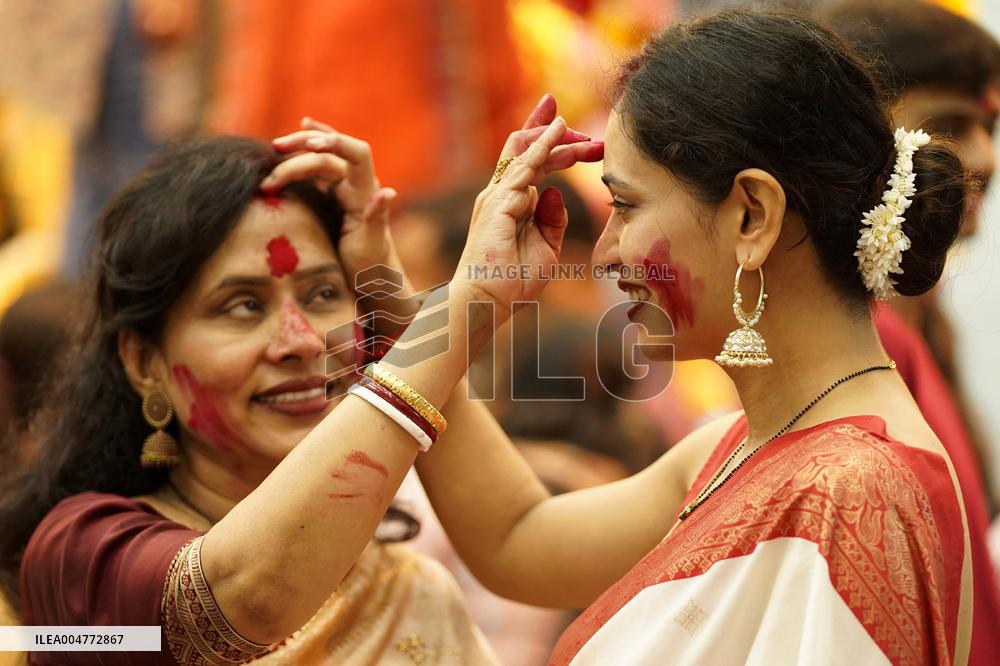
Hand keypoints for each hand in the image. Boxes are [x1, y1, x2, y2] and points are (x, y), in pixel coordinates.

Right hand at [263, 118, 401, 289]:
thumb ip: (377, 218)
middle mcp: (356, 183)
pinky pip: (317, 164)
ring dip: (297, 150)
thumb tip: (388, 192)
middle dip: (302, 149)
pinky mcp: (330, 193)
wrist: (369, 278)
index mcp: (366, 192)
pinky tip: (301, 129)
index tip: (309, 145)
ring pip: (320, 156)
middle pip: (330, 153)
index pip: (357, 153)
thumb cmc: (371, 265)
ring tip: (273, 150)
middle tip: (274, 150)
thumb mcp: (372, 246)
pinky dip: (308, 147)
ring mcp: (342, 186)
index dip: (335, 142)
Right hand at [454, 95, 603, 322]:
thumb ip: (553, 220)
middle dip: (547, 129)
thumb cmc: (513, 281)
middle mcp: (500, 194)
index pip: (527, 162)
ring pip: (526, 152)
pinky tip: (560, 133)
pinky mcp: (499, 203)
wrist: (488, 302)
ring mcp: (497, 196)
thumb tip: (556, 191)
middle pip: (522, 147)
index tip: (567, 125)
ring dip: (557, 139)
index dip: (546, 140)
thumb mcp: (546, 247)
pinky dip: (543, 147)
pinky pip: (524, 167)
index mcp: (509, 203)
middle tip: (575, 122)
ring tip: (581, 132)